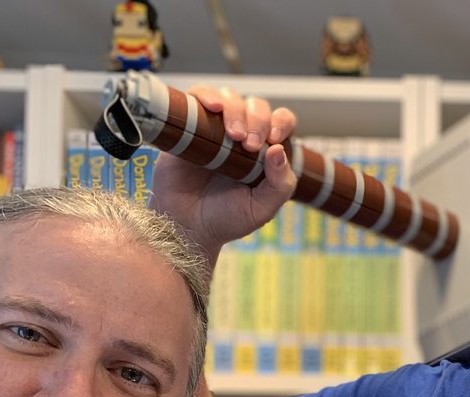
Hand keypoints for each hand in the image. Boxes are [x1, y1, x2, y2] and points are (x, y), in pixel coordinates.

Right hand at [150, 85, 297, 264]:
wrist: (187, 227)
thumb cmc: (227, 219)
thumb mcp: (262, 208)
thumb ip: (280, 184)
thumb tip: (279, 150)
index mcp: (266, 151)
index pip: (282, 121)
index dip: (281, 123)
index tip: (272, 140)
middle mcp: (242, 135)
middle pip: (257, 106)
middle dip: (258, 120)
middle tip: (249, 145)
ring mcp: (215, 128)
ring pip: (230, 97)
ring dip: (235, 109)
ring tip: (232, 134)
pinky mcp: (189, 125)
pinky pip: (199, 97)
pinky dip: (207, 95)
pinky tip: (213, 107)